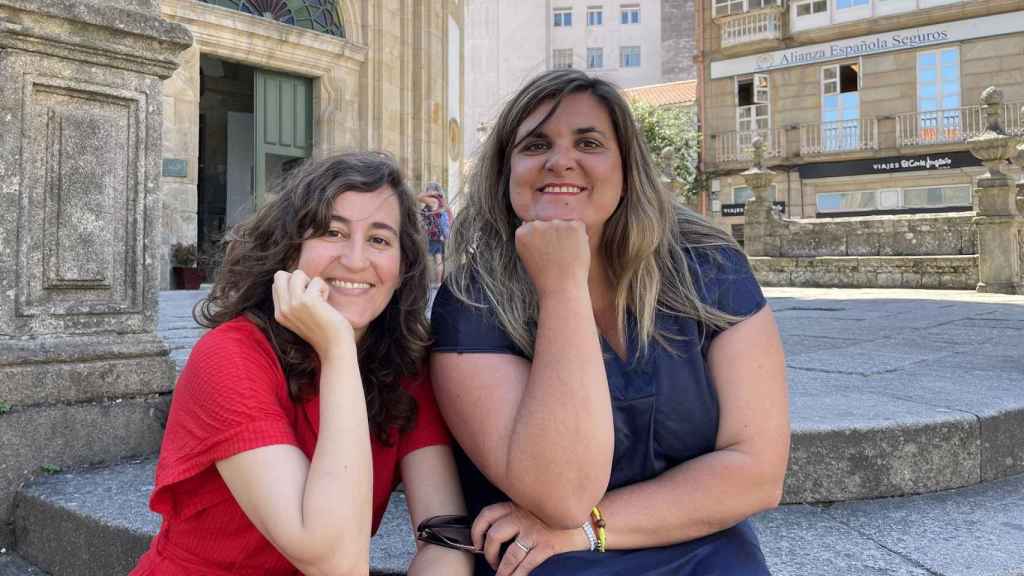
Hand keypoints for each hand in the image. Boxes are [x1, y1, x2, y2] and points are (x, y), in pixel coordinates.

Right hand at [271, 270, 352, 355]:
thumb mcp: (301, 316)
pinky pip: (316, 280)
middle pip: (280, 275)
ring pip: (297, 273)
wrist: (335, 347)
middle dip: (299, 279)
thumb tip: (294, 275)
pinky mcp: (307, 301)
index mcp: (279, 314)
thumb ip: (293, 300)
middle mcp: (282, 309)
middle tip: (311, 295)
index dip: (294, 285)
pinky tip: (327, 304)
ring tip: (320, 299)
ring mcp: (293, 304)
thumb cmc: (324, 330)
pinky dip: (324, 288)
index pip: (277, 284)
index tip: (307, 301)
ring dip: (312, 283)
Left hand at [472, 502, 588, 575]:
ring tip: (502, 575)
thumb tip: (493, 533)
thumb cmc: (556, 516)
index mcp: (517, 505)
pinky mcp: (547, 546)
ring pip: (509, 555)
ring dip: (502, 570)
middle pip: (494, 535)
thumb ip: (515, 513)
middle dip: (489, 553)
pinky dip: (517, 575)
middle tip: (491, 561)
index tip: (476, 542)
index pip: (487, 514)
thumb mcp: (533, 506)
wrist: (586, 520)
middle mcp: (523, 516)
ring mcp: (535, 532)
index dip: (477, 530)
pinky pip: (526, 565)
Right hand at [514, 220, 589, 298]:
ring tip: (566, 256)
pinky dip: (580, 237)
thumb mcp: (528, 256)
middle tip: (557, 256)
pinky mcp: (573, 226)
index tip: (545, 255)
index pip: (533, 227)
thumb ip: (531, 237)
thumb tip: (535, 222)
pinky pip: (578, 226)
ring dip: (567, 235)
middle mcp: (536, 225)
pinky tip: (575, 252)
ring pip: (563, 224)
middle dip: (554, 236)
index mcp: (521, 233)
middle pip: (549, 223)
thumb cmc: (546, 277)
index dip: (543, 241)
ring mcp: (555, 224)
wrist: (562, 289)